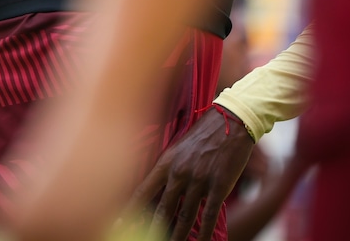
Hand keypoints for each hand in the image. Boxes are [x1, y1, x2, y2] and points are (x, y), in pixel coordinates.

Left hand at [125, 106, 254, 240]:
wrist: (231, 121)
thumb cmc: (204, 134)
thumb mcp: (179, 148)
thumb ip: (170, 169)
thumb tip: (159, 190)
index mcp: (166, 162)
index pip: (143, 190)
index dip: (130, 210)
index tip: (118, 223)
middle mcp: (179, 172)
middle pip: (163, 209)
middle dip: (155, 229)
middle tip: (147, 239)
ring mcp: (199, 180)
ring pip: (184, 216)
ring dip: (179, 236)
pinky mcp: (218, 186)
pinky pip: (209, 216)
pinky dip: (205, 233)